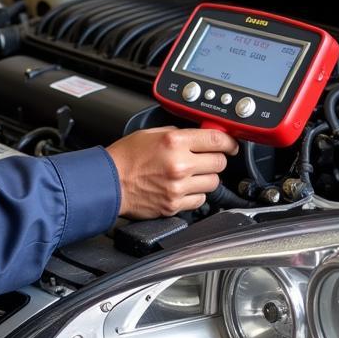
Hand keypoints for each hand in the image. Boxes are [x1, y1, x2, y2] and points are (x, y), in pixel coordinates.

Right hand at [106, 126, 238, 218]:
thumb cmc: (124, 158)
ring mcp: (178, 186)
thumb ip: (176, 133)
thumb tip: (198, 135)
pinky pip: (200, 200)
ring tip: (190, 174)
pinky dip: (195, 194)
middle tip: (206, 158)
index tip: (230, 144)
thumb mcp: (149, 133)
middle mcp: (179, 164)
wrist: (108, 182)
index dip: (228, 141)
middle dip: (215, 159)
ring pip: (213, 183)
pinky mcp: (175, 204)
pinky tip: (183, 187)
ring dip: (206, 177)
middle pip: (219, 163)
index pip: (216, 139)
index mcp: (173, 141)